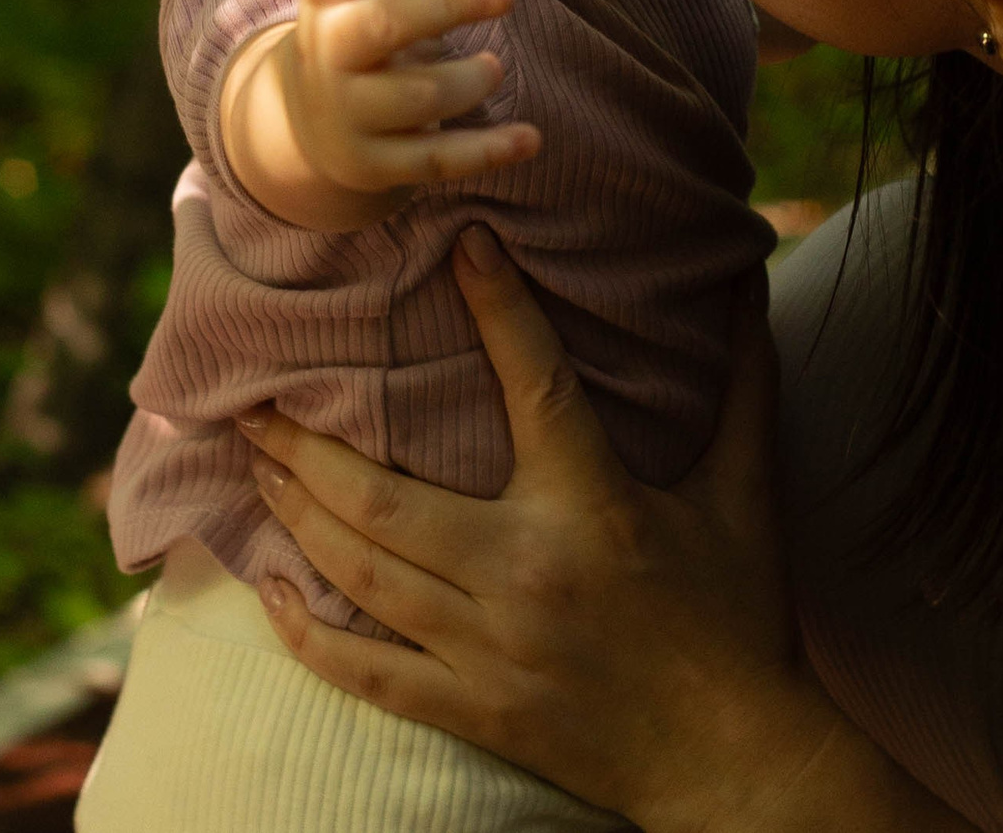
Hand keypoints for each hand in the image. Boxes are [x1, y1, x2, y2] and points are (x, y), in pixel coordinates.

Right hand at [232, 0, 541, 208]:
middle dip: (448, 6)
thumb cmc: (380, 34)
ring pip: (424, 96)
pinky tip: (531, 140)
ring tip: (491, 67)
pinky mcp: (372, 163)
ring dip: (473, 81)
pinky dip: (489, 151)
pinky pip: (437, 159)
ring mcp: (349, 111)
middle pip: (387, 24)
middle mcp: (333, 51)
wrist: (320, 129)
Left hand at [236, 228, 846, 832]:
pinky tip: (268, 584)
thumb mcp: (748, 494)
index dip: (499, 307)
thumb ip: (745, 384)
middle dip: (308, 445)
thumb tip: (750, 282)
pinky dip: (308, 632)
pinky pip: (368, 672)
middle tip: (254, 396)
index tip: (461, 244)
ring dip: (295, 513)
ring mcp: (490, 650)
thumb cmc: (739, 617)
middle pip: (386, 499)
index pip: (536, 387)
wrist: (734, 758)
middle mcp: (526, 574)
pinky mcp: (473, 709)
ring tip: (252, 461)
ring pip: (363, 574)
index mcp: (595, 508)